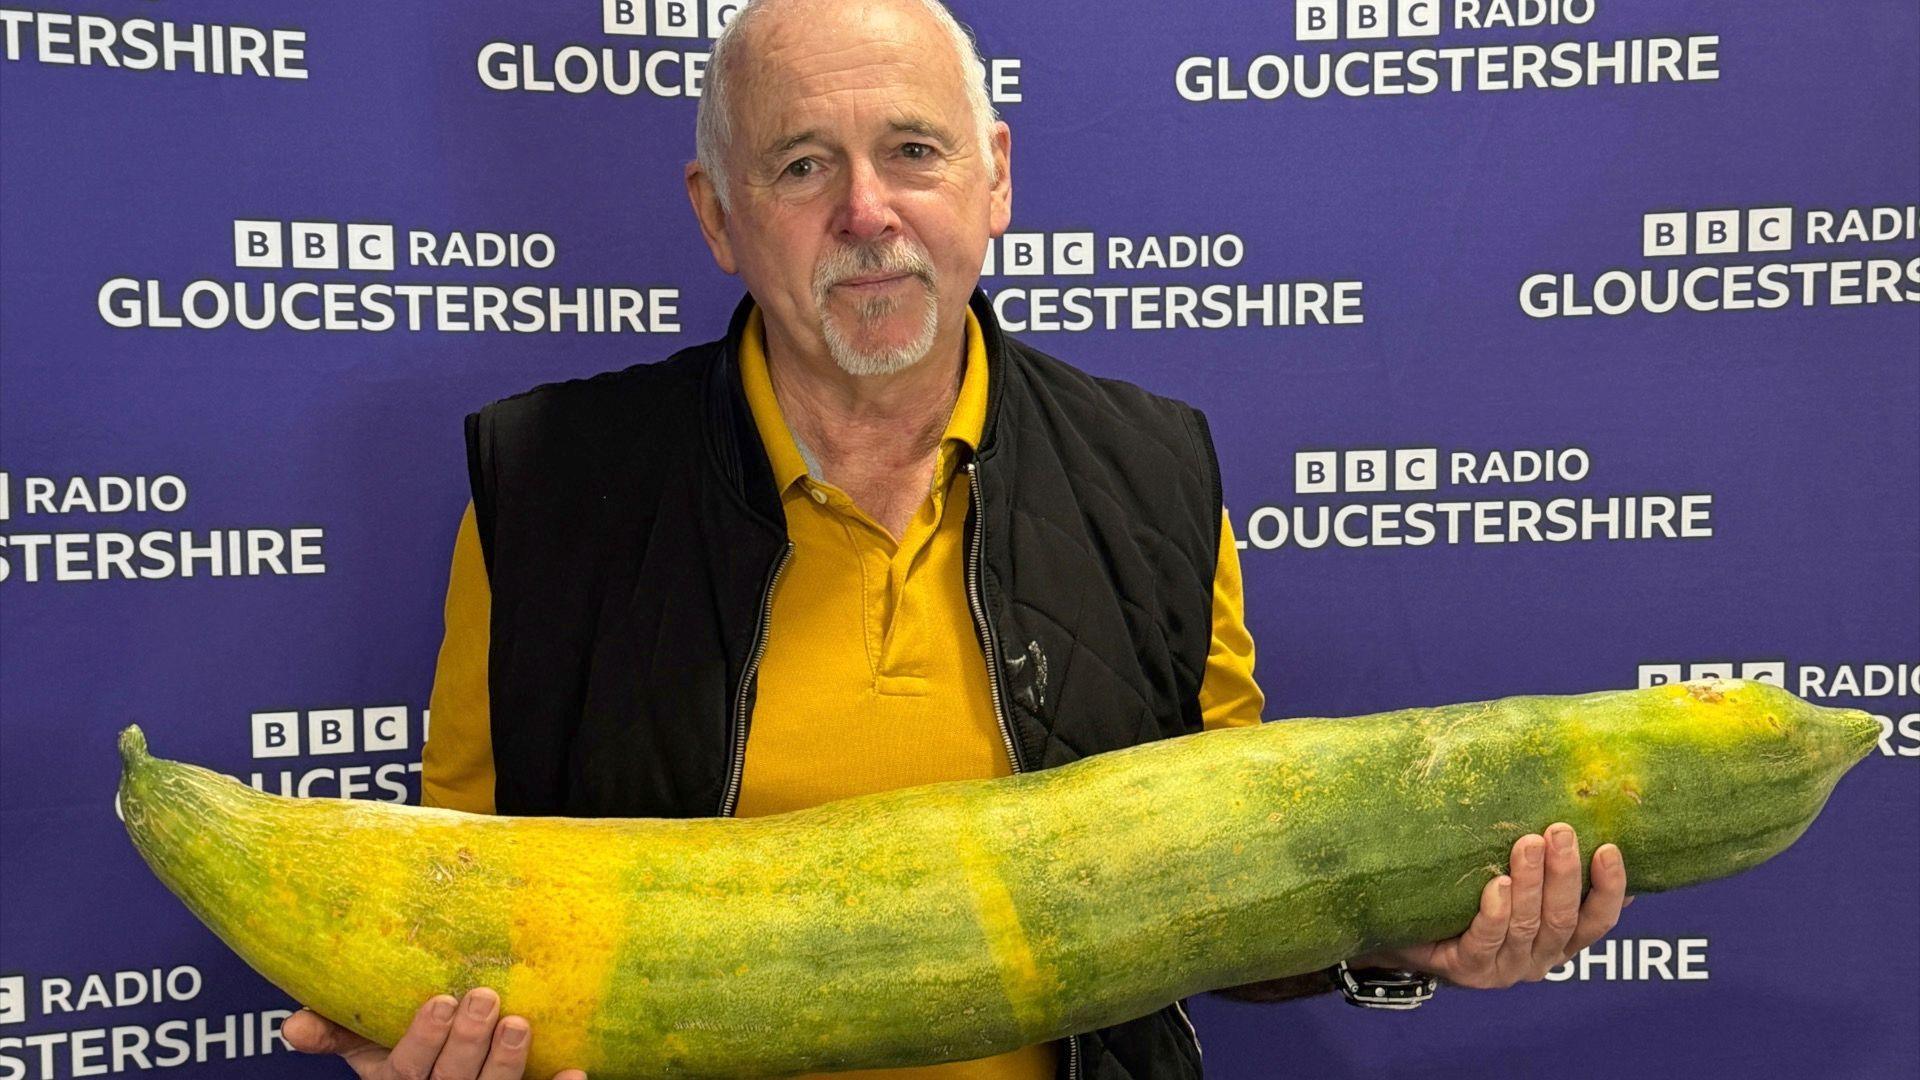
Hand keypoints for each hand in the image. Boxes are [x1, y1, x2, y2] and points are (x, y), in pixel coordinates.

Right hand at [281, 986, 586, 1079]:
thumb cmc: (412, 1061)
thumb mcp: (369, 1051)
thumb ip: (338, 1033)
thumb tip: (293, 1023)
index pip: (405, 1072)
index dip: (422, 1040)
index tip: (442, 1001)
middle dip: (466, 1044)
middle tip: (483, 998)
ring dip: (506, 1063)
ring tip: (521, 1022)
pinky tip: (574, 1072)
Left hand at [1350, 822, 1633, 988]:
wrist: (1411, 936)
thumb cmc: (1471, 901)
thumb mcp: (1516, 881)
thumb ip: (1544, 861)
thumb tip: (1578, 813)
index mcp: (1560, 938)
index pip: (1597, 920)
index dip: (1609, 888)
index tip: (1609, 848)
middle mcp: (1539, 956)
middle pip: (1563, 918)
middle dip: (1564, 872)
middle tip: (1559, 831)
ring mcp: (1505, 967)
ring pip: (1526, 925)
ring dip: (1531, 883)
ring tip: (1528, 844)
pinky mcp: (1469, 969)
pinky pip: (1485, 941)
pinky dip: (1495, 913)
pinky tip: (1497, 886)